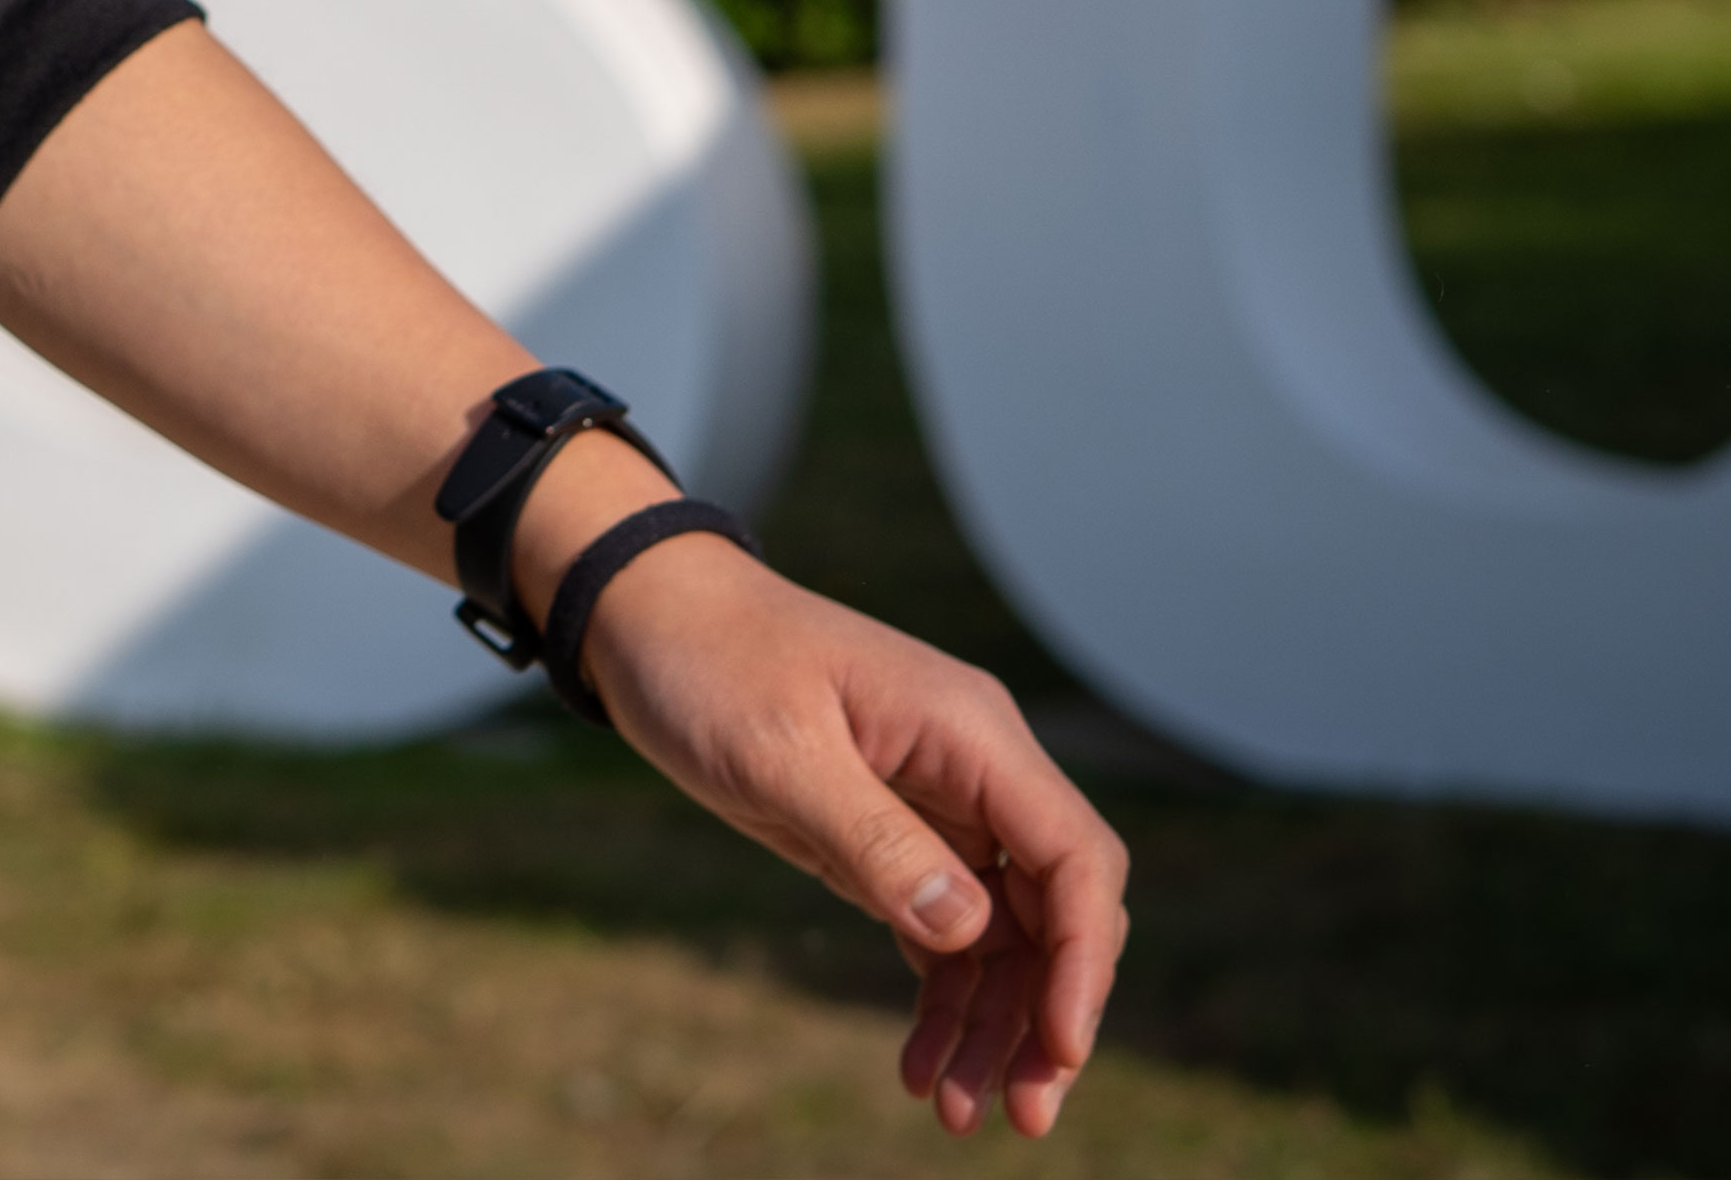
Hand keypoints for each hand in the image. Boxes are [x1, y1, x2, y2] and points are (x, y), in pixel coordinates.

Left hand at [569, 535, 1126, 1136]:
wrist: (648, 617)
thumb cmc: (708, 661)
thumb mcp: (777, 752)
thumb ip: (872, 837)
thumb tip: (966, 929)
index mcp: (970, 732)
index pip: (1073, 856)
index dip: (1082, 959)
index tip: (1060, 1047)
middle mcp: (974, 770)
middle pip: (1056, 909)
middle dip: (1048, 1013)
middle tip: (1022, 1114)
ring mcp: (941, 806)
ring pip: (1007, 935)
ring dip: (995, 1024)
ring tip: (959, 1114)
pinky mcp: (895, 836)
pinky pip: (948, 931)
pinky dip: (945, 999)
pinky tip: (920, 1065)